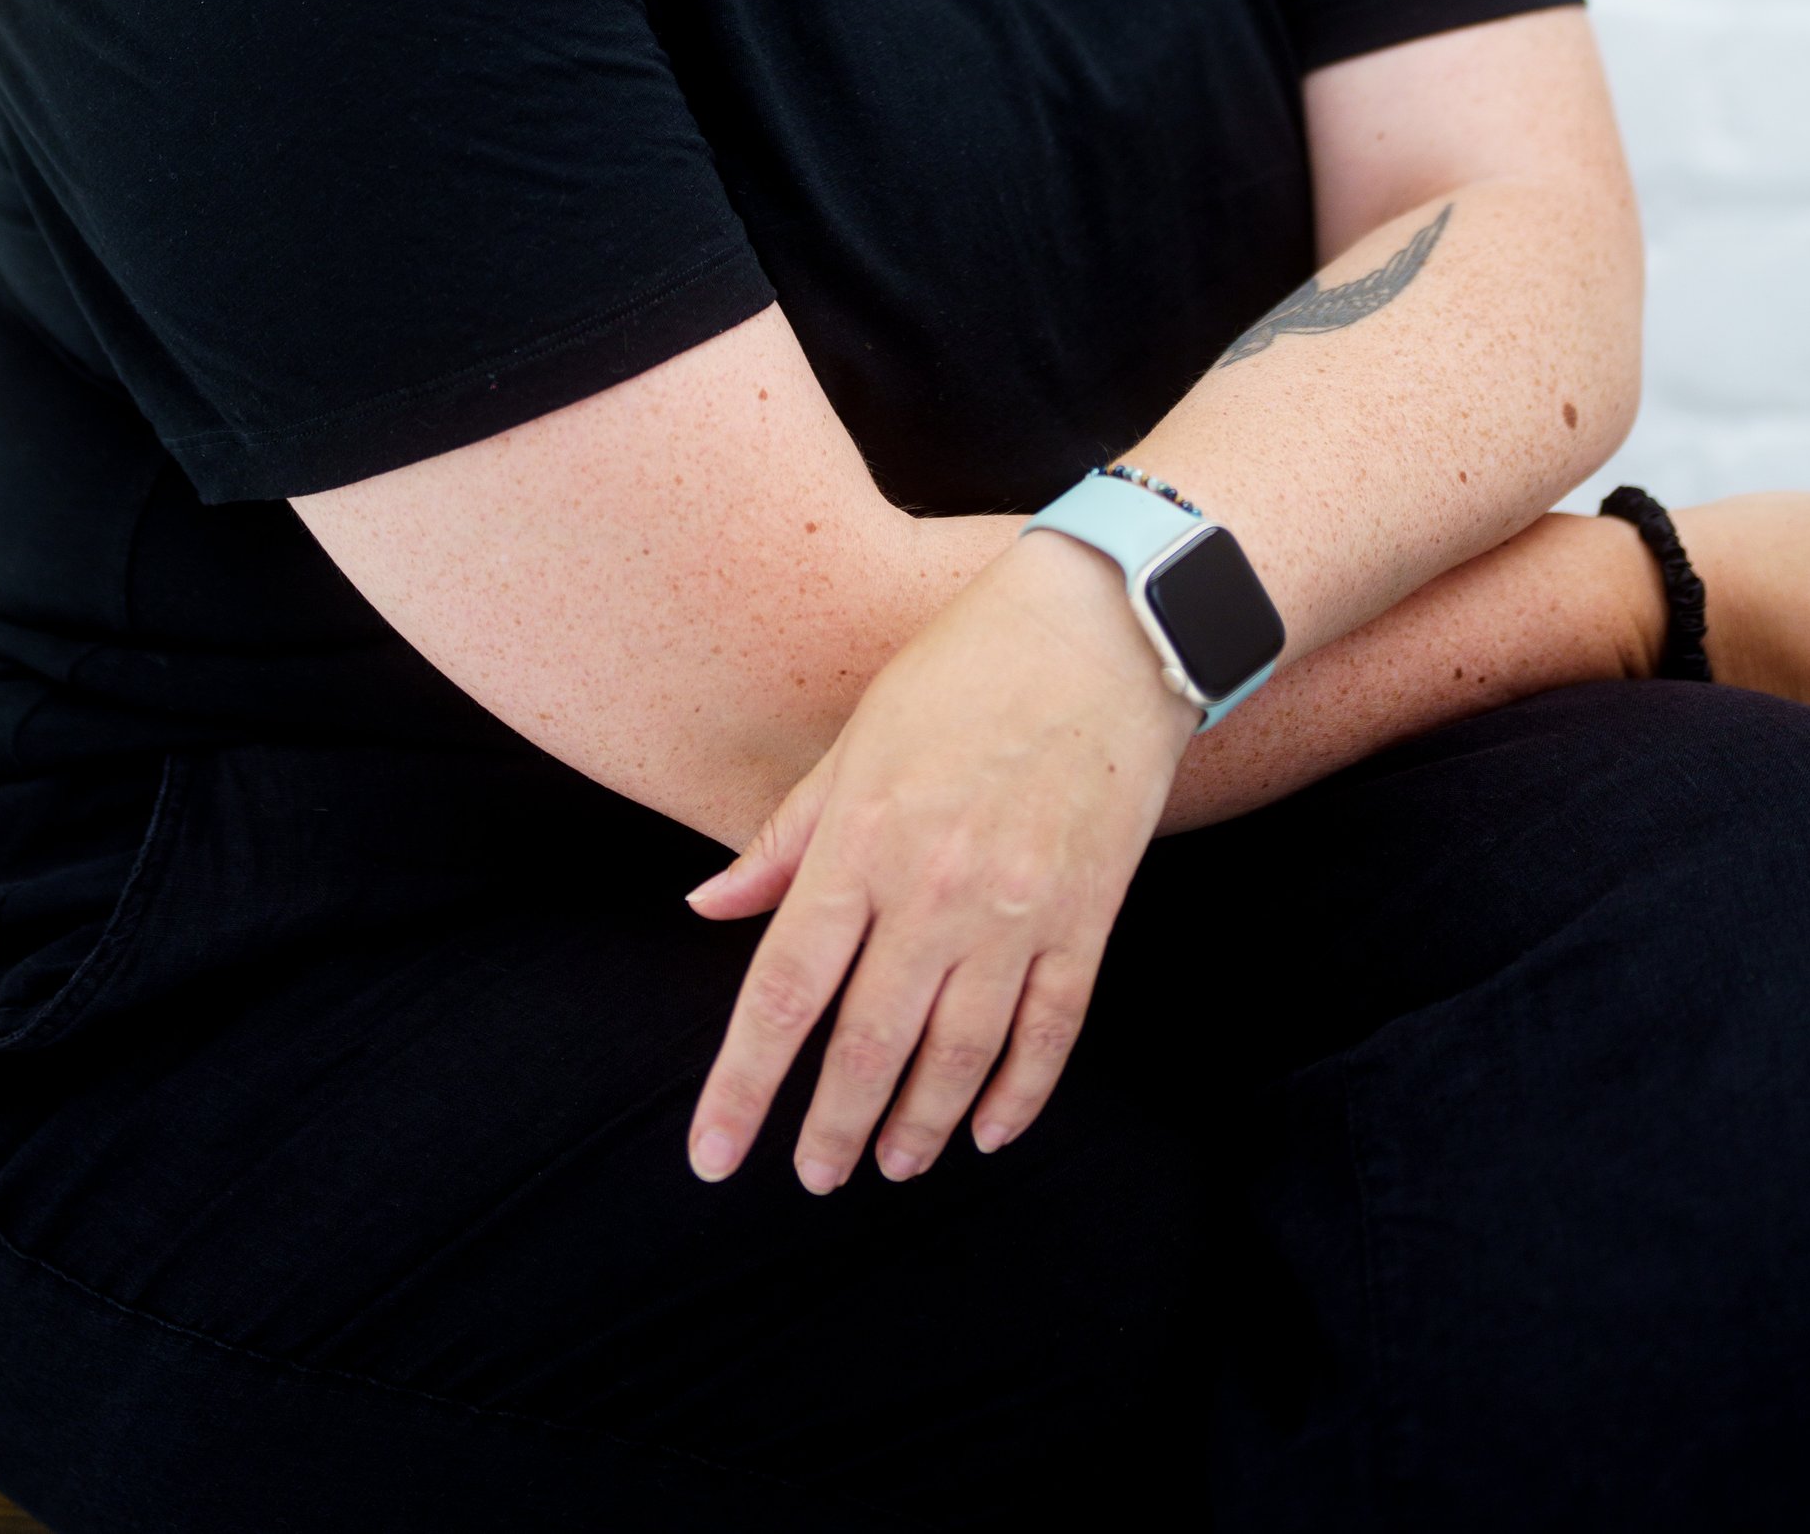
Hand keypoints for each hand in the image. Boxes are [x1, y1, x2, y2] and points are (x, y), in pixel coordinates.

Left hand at [681, 528, 1190, 1192]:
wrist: (1102, 630)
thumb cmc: (962, 670)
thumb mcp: (855, 743)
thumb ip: (784, 839)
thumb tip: (708, 908)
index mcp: (863, 840)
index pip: (785, 990)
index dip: (743, 1085)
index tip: (713, 1156)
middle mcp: (934, 888)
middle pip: (869, 1043)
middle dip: (831, 1127)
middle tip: (811, 1178)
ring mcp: (1018, 910)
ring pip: (958, 1053)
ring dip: (918, 1124)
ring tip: (892, 1164)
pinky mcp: (1088, 917)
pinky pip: (1050, 1030)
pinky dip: (1018, 1093)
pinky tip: (986, 1129)